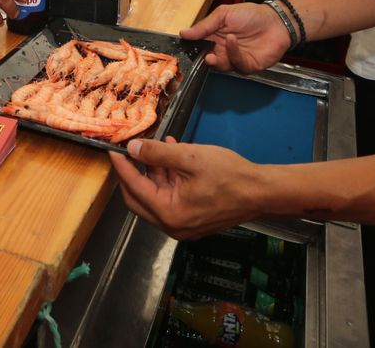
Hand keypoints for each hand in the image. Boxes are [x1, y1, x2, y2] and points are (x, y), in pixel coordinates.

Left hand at [109, 137, 262, 238]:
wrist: (261, 192)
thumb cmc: (229, 175)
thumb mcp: (190, 157)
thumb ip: (157, 153)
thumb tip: (132, 148)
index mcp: (169, 213)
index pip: (134, 188)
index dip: (122, 167)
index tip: (114, 150)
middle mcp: (173, 226)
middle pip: (139, 199)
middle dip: (132, 174)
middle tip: (128, 152)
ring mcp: (183, 226)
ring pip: (156, 198)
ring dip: (153, 174)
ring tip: (158, 147)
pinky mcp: (193, 221)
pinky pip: (171, 200)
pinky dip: (168, 181)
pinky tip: (173, 156)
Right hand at [181, 2, 289, 72]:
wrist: (276, 21)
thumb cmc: (250, 15)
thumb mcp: (223, 14)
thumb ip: (204, 25)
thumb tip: (183, 33)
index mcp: (214, 39)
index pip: (198, 47)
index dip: (191, 49)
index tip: (183, 48)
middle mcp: (222, 52)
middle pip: (207, 60)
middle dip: (202, 59)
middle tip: (200, 55)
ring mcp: (235, 60)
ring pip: (221, 67)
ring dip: (217, 59)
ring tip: (216, 47)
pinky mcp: (248, 66)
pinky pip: (237, 65)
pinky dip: (233, 54)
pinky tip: (232, 41)